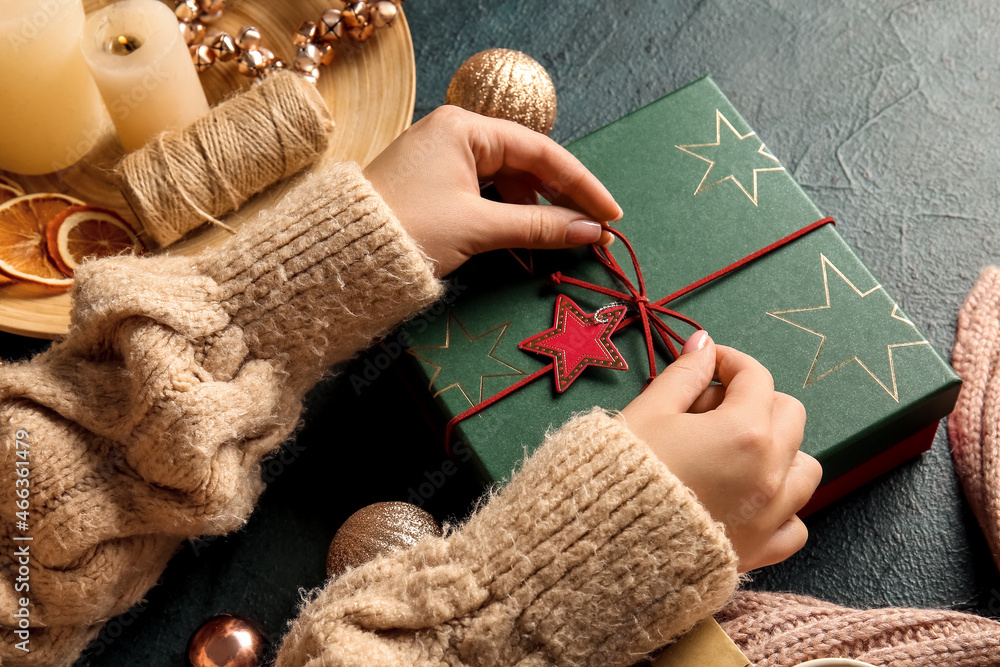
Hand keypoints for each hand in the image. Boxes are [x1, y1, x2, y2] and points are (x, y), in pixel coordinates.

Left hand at [364, 106, 622, 276]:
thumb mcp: (479, 228)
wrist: (342, 256)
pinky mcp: (433, 183)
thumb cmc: (408, 231)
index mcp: (464, 127)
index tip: (610, 213)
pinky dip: (507, 216)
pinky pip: (484, 193)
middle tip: (592, 231)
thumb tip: (591, 231)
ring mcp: (442, 158)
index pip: (540, 151)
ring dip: (534, 211)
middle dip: (560, 199)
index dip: (581, 184)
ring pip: (506, 182)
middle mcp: (454, 133)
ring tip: (560, 240)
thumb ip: (539, 227)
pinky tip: (525, 237)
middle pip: (525, 164)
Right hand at [619, 331, 821, 571]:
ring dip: (779, 451)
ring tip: (736, 454)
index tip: (708, 364)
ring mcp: (770, 514)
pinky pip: (794, 524)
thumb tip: (704, 344)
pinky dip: (781, 508)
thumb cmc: (622, 474)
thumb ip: (685, 374)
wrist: (603, 541)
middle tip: (712, 408)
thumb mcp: (648, 411)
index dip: (730, 362)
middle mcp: (769, 472)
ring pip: (805, 468)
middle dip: (756, 401)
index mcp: (744, 431)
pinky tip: (749, 499)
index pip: (756, 377)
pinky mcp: (760, 550)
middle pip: (789, 415)